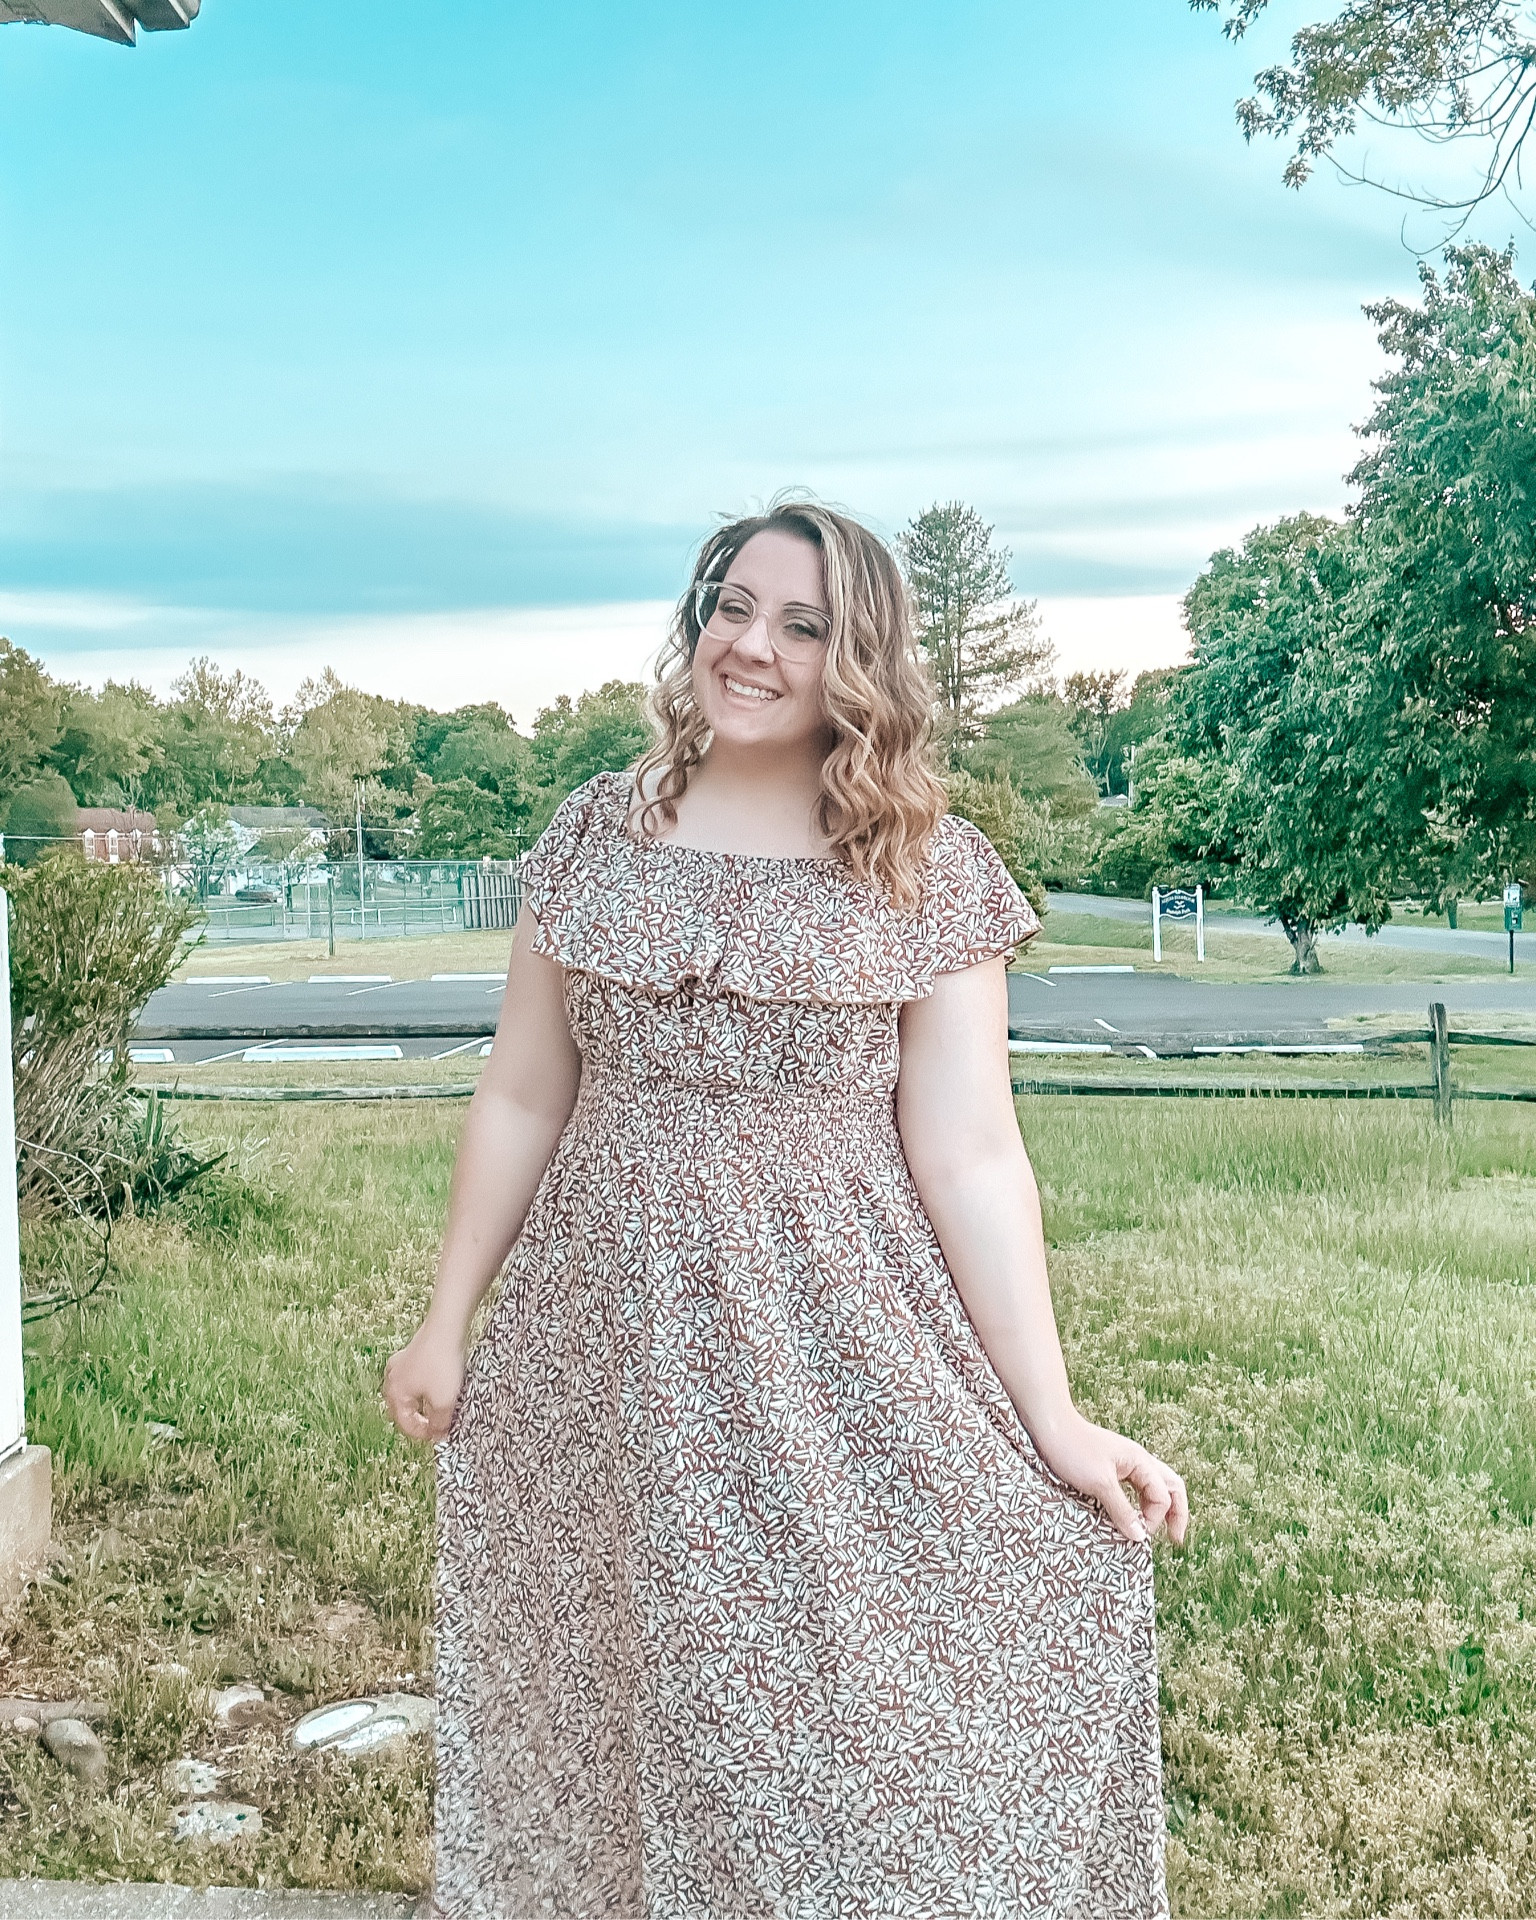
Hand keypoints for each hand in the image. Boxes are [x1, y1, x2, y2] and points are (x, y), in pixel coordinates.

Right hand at [382, 1322, 465, 1443]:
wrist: (446, 1327)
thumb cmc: (442, 1364)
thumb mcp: (444, 1401)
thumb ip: (440, 1423)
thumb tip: (438, 1436)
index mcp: (395, 1395)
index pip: (405, 1424)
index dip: (423, 1433)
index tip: (439, 1436)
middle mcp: (392, 1379)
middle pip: (402, 1408)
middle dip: (418, 1419)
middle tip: (436, 1425)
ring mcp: (400, 1364)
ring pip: (408, 1392)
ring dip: (420, 1402)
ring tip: (437, 1406)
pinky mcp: (412, 1352)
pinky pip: (414, 1376)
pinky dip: (423, 1386)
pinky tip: (436, 1383)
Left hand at [1032, 1411, 1188, 1545]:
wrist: (1048, 1425)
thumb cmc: (1072, 1449)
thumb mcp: (1099, 1484)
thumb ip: (1122, 1509)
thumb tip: (1140, 1536)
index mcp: (1140, 1461)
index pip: (1162, 1496)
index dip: (1153, 1518)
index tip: (1136, 1534)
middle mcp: (1138, 1460)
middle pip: (1170, 1486)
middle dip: (1177, 1512)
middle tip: (1175, 1539)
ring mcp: (1126, 1462)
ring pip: (1155, 1486)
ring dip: (1159, 1507)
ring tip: (1159, 1528)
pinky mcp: (1111, 1466)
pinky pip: (1136, 1485)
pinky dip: (1142, 1501)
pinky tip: (1134, 1512)